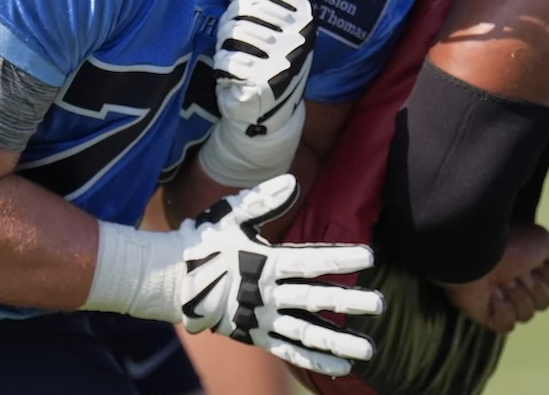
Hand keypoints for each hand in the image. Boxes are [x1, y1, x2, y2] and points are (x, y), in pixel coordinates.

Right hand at [178, 175, 382, 376]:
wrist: (169, 280)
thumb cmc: (204, 241)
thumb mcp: (231, 214)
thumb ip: (263, 201)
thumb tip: (293, 182)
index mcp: (266, 262)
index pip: (312, 261)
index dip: (341, 258)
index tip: (369, 256)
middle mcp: (267, 294)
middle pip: (316, 299)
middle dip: (351, 301)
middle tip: (380, 304)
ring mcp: (261, 318)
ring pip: (307, 332)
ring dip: (340, 340)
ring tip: (370, 348)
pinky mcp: (255, 336)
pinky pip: (289, 351)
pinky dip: (315, 359)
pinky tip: (341, 365)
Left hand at [198, 0, 316, 186]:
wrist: (270, 111)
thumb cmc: (266, 60)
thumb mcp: (268, 25)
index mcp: (304, 16)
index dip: (242, 4)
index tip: (247, 21)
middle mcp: (299, 35)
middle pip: (241, 10)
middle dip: (229, 26)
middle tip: (235, 45)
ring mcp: (284, 59)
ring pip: (231, 33)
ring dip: (224, 48)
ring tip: (236, 61)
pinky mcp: (265, 82)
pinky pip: (227, 61)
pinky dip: (223, 69)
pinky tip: (234, 78)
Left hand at [439, 223, 548, 333]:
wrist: (473, 256)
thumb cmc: (507, 244)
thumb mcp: (543, 240)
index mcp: (529, 264)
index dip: (546, 274)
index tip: (532, 261)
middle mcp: (517, 281)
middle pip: (545, 301)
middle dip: (532, 286)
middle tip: (515, 273)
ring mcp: (502, 299)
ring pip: (528, 314)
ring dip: (516, 296)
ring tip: (500, 282)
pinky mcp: (488, 315)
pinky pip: (508, 326)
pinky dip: (501, 312)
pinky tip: (492, 297)